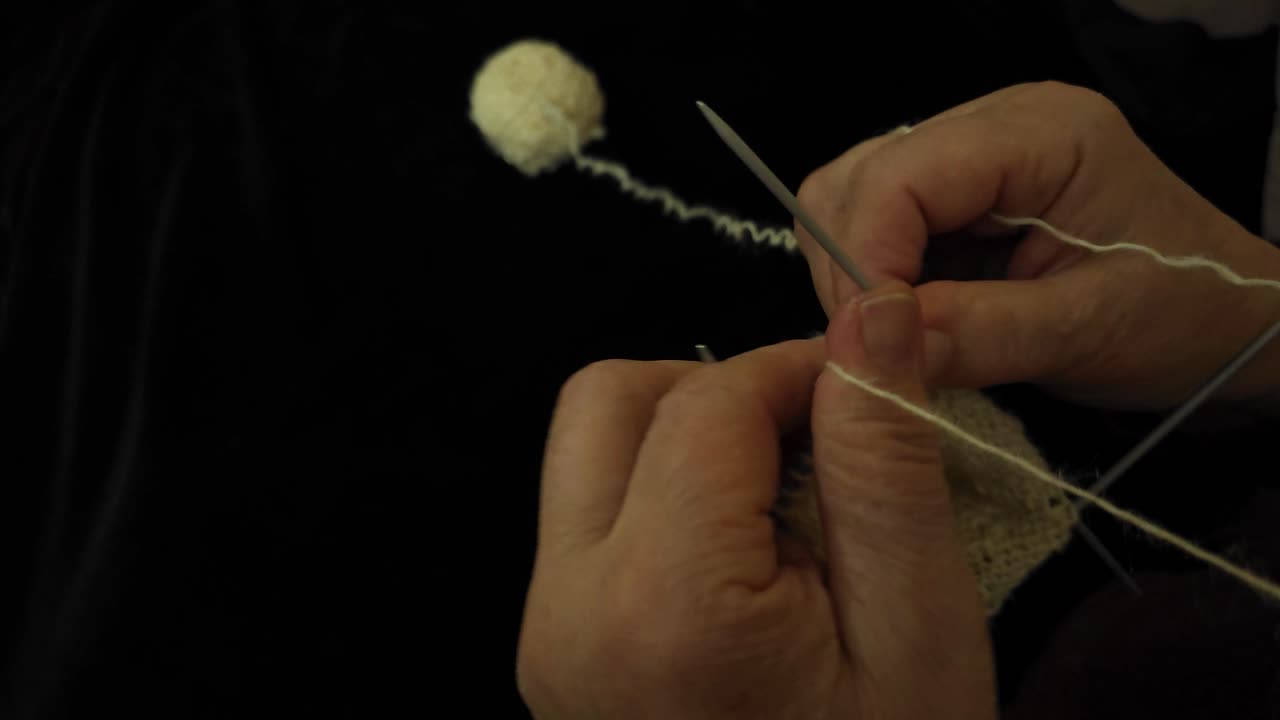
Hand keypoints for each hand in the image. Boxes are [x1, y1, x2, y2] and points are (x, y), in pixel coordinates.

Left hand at [516, 280, 995, 718]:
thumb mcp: (919, 630)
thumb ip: (884, 461)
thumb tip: (870, 313)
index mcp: (663, 604)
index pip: (705, 403)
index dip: (796, 369)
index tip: (868, 393)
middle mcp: (568, 609)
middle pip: (607, 402)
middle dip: (718, 391)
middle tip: (816, 447)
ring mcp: (546, 635)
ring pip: (587, 451)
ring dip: (685, 438)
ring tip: (783, 507)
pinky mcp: (552, 651)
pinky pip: (590, 519)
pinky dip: (663, 497)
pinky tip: (741, 559)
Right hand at [794, 81, 1279, 410]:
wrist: (1223, 320)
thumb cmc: (1181, 316)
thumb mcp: (1086, 332)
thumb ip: (978, 335)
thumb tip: (870, 345)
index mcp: (1042, 134)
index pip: (902, 175)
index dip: (865, 258)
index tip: (868, 340)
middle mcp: (995, 125)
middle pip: (857, 179)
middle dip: (853, 270)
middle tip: (880, 348)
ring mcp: (970, 155)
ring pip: (849, 200)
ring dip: (858, 276)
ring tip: (906, 334)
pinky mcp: (956, 193)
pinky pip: (874, 227)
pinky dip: (876, 280)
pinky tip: (919, 315)